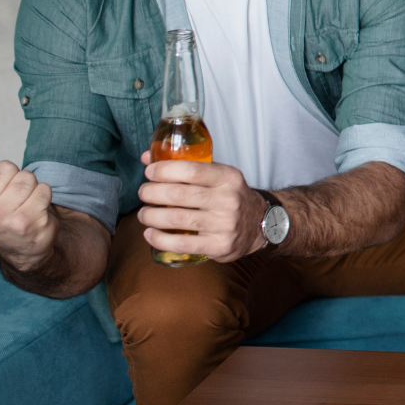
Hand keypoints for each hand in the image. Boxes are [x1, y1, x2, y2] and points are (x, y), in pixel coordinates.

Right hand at [0, 147, 57, 270]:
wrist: (19, 246)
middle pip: (6, 168)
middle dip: (13, 177)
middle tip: (9, 196)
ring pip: (26, 178)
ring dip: (29, 186)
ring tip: (22, 202)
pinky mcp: (26, 223)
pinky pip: (43, 189)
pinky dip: (43, 195)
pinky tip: (35, 209)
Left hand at [135, 152, 267, 262]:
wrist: (260, 225)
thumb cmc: (231, 197)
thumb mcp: (218, 176)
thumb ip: (186, 167)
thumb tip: (146, 158)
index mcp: (228, 178)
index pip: (192, 170)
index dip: (165, 170)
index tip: (149, 172)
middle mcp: (228, 200)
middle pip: (179, 195)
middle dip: (152, 193)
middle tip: (143, 193)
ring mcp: (224, 225)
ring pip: (176, 219)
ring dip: (151, 216)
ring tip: (143, 214)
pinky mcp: (218, 246)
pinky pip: (181, 244)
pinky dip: (159, 239)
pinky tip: (150, 233)